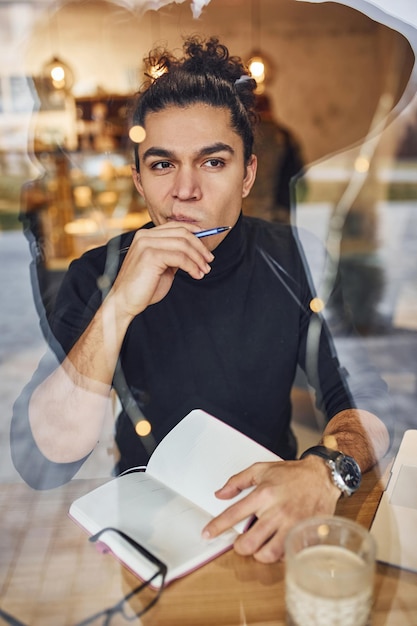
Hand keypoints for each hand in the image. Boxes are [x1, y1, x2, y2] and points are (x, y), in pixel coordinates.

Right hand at [110, 223, 213, 317]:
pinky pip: (180, 257)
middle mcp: (145, 236)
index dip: (195, 233)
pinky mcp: (150, 255)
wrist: (125, 302)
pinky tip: (196, 275)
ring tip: (204, 270)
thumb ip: (174, 256)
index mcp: (146, 236)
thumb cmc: (143, 287)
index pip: (176, 226)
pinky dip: (192, 266)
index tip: (206, 248)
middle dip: (200, 247)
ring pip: (183, 244)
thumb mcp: (162, 267)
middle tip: (209, 260)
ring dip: (198, 258)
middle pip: (182, 233)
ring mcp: (146, 244)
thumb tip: (194, 251)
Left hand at [202, 456, 340, 562]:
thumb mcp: (262, 469)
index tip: (207, 534)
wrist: (322, 476)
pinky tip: (277, 546)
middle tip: (242, 542)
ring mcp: (292, 525)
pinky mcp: (305, 534)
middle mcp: (276, 511)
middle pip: (249, 542)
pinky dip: (280, 555)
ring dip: (260, 554)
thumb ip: (238, 481)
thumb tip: (220, 494)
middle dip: (241, 546)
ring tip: (260, 546)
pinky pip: (287, 555)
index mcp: (263, 494)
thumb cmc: (293, 474)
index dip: (217, 527)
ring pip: (268, 554)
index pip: (234, 514)